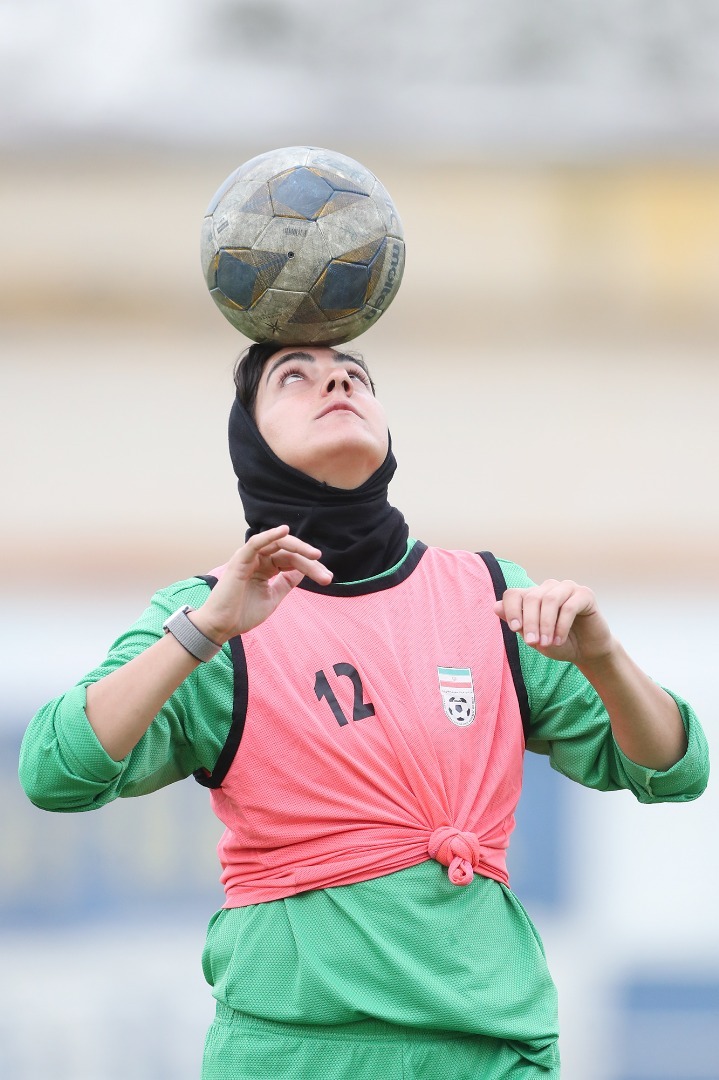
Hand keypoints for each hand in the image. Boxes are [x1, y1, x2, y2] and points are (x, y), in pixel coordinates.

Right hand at [192, 525, 331, 642]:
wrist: (221, 628)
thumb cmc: (243, 614)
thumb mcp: (273, 597)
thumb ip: (286, 582)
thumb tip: (303, 570)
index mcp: (266, 567)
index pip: (293, 560)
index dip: (312, 568)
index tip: (327, 578)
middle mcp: (258, 559)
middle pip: (289, 552)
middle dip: (310, 562)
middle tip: (326, 576)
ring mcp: (249, 558)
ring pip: (277, 544)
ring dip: (298, 548)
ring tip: (315, 556)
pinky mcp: (240, 560)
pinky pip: (256, 543)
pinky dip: (269, 535)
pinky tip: (284, 531)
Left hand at [493, 579, 614, 665]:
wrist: (586, 652)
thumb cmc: (558, 644)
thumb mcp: (534, 638)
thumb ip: (518, 624)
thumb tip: (496, 607)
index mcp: (532, 596)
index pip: (513, 594)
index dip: (511, 609)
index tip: (514, 629)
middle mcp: (548, 587)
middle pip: (531, 597)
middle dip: (530, 622)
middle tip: (532, 643)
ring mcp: (567, 588)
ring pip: (549, 600)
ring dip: (545, 624)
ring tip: (547, 644)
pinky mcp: (585, 594)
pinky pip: (569, 607)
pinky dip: (561, 626)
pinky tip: (559, 640)